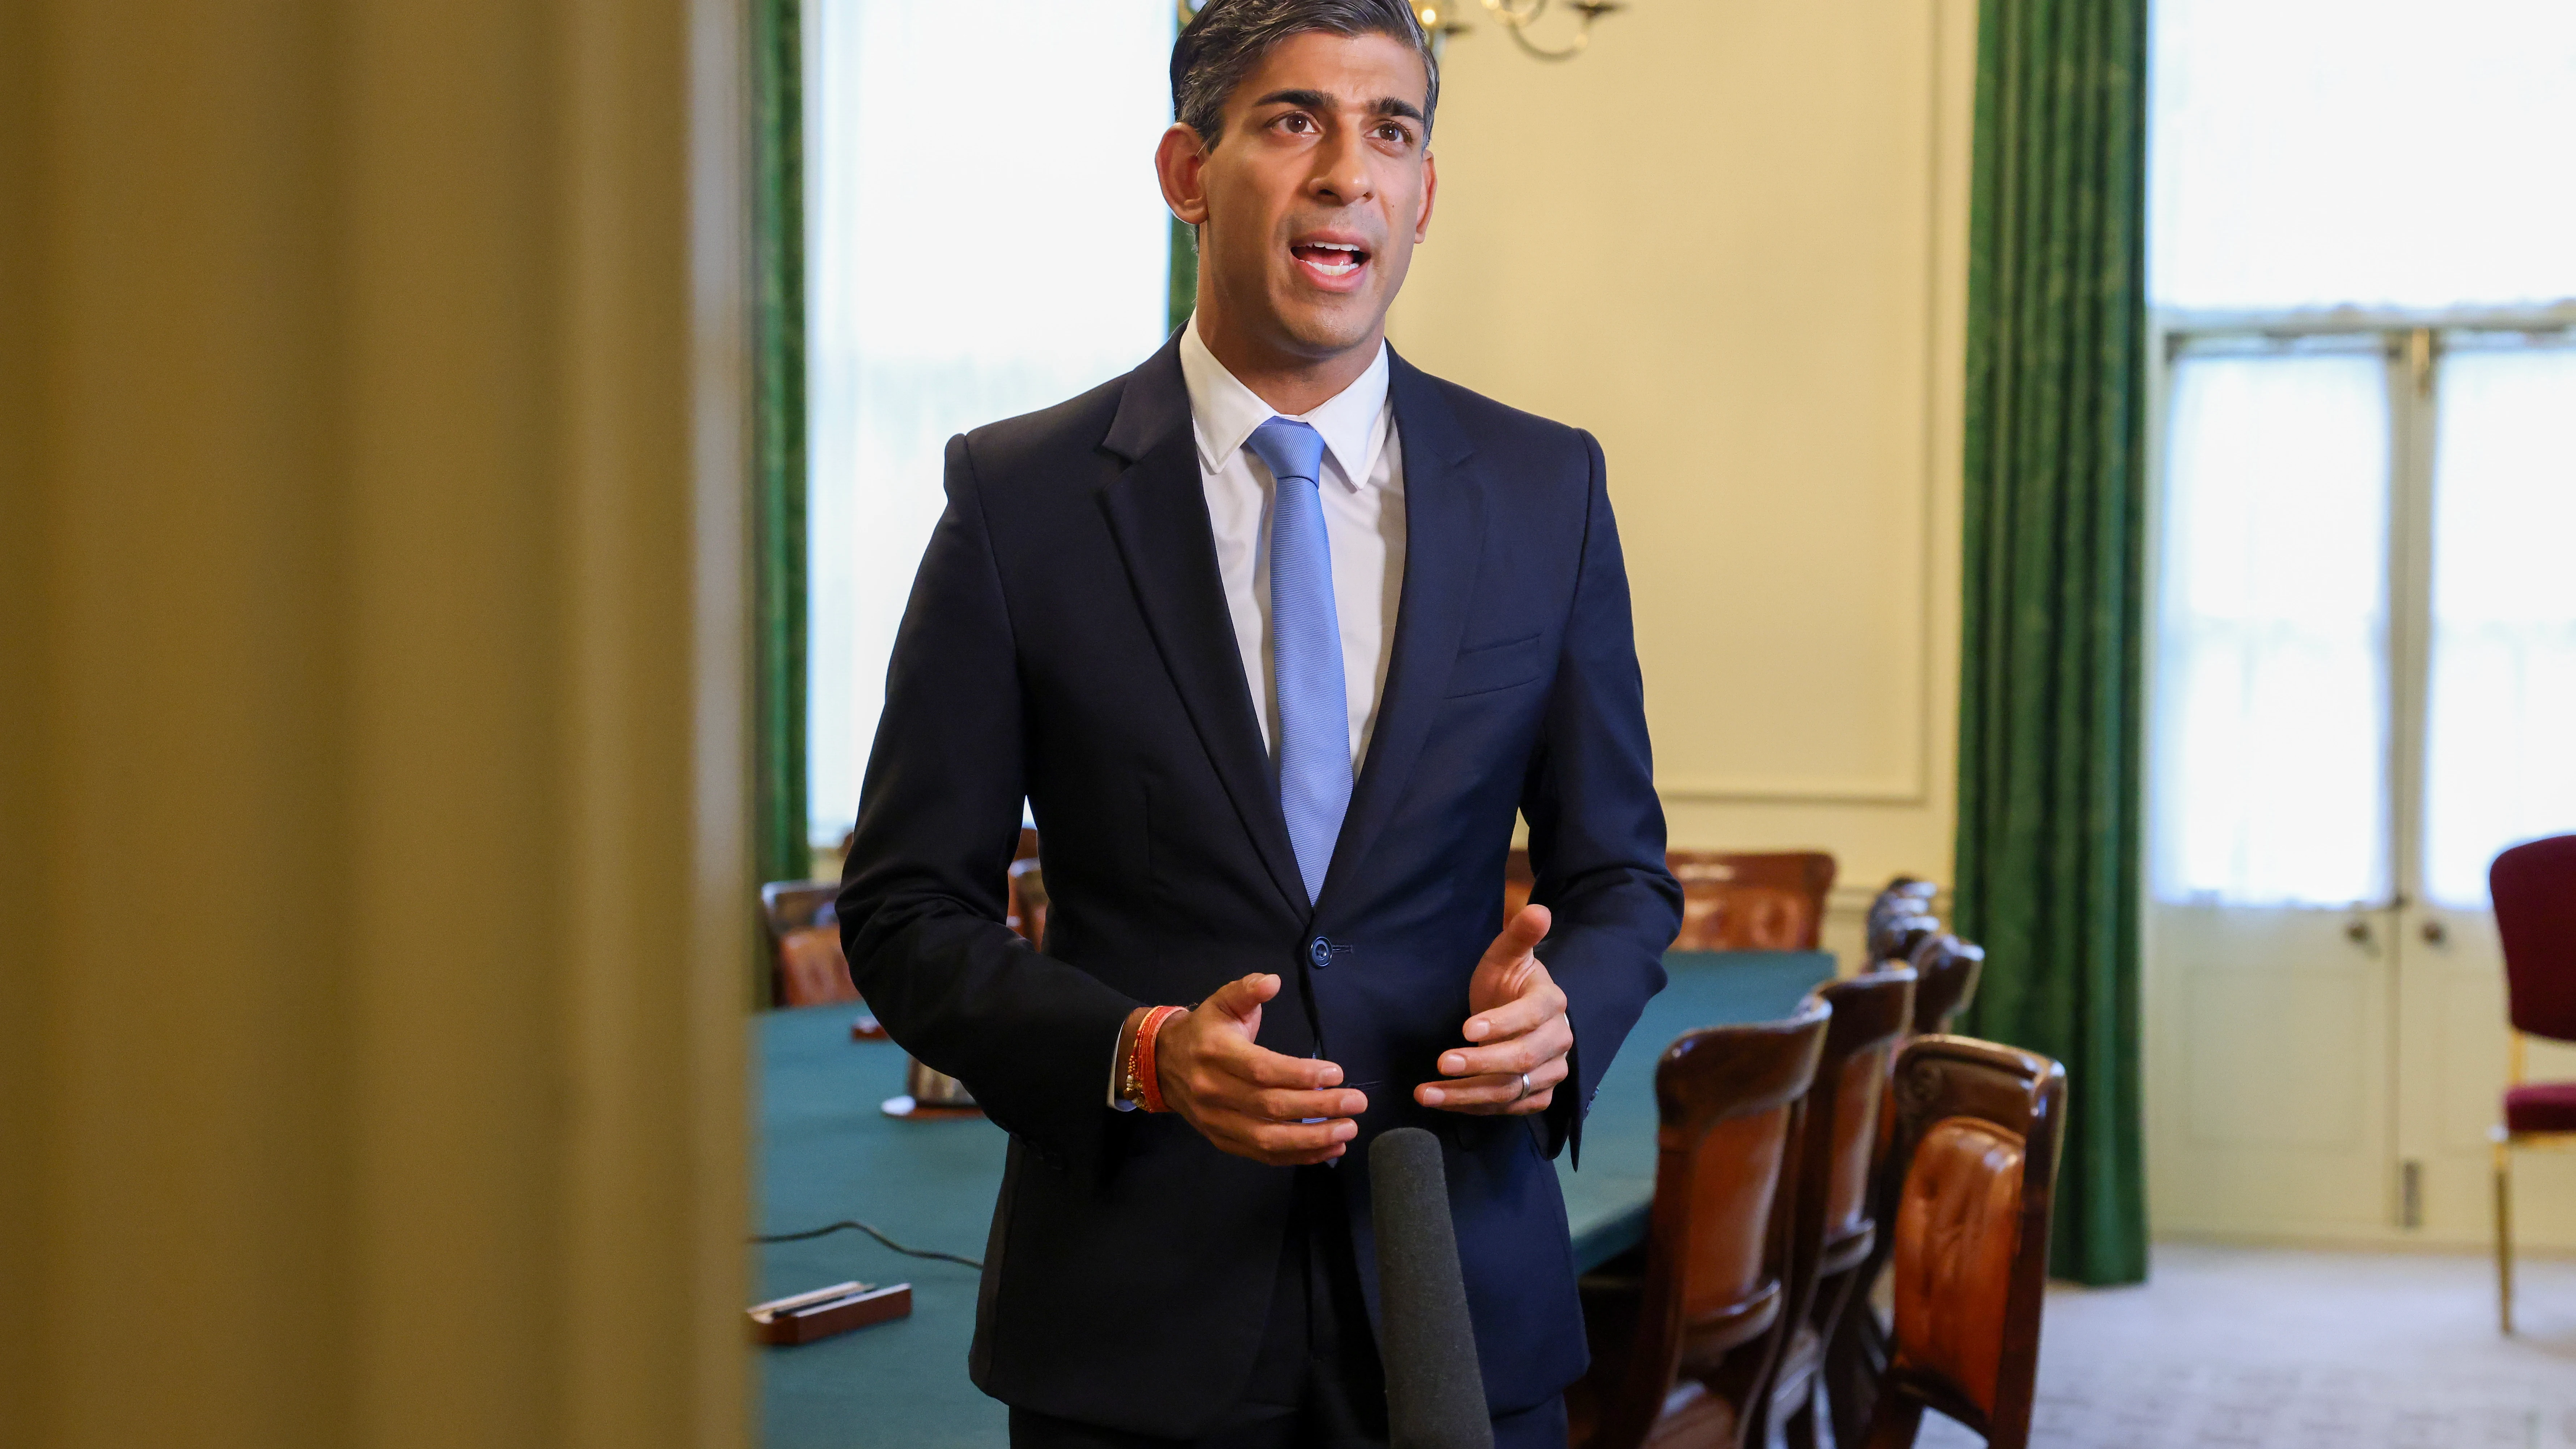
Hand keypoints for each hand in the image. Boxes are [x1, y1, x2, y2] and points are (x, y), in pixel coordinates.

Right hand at [1154, 972, 1367, 1165]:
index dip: (1301, 1075)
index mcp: (1215, 1053)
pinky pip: (1262, 1155)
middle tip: (1357, 1103)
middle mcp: (1213, 1091)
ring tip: (1348, 1130)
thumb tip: (1272, 981)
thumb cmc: (1204, 1030)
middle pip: (1271, 1107)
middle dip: (1319, 1108)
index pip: (1262, 1070)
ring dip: (1312, 1139)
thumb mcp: (1222, 1001)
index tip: (1337, 1073)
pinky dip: (1297, 1156)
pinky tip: (1328, 1148)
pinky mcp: (1221, 1140)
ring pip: (1268, 1139)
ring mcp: (1216, 1121)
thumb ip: (1247, 990)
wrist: (1161, 1063)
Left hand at [1416, 905, 1568, 1116]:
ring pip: (1511, 1089)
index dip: (1500, 1025)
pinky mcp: (1538, 1095)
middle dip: (1479, 1064)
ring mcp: (1551, 1072)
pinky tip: (1442, 1101)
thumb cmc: (1506, 981)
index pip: (1530, 1017)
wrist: (1515, 1011)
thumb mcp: (1506, 955)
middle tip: (1441, 1063)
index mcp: (1551, 1003)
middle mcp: (1558, 1041)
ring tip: (1425, 1093)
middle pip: (1521, 1059)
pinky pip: (1509, 1108)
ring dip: (1467, 1094)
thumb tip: (1538, 909)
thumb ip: (1519, 935)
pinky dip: (1474, 1108)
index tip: (1465, 1030)